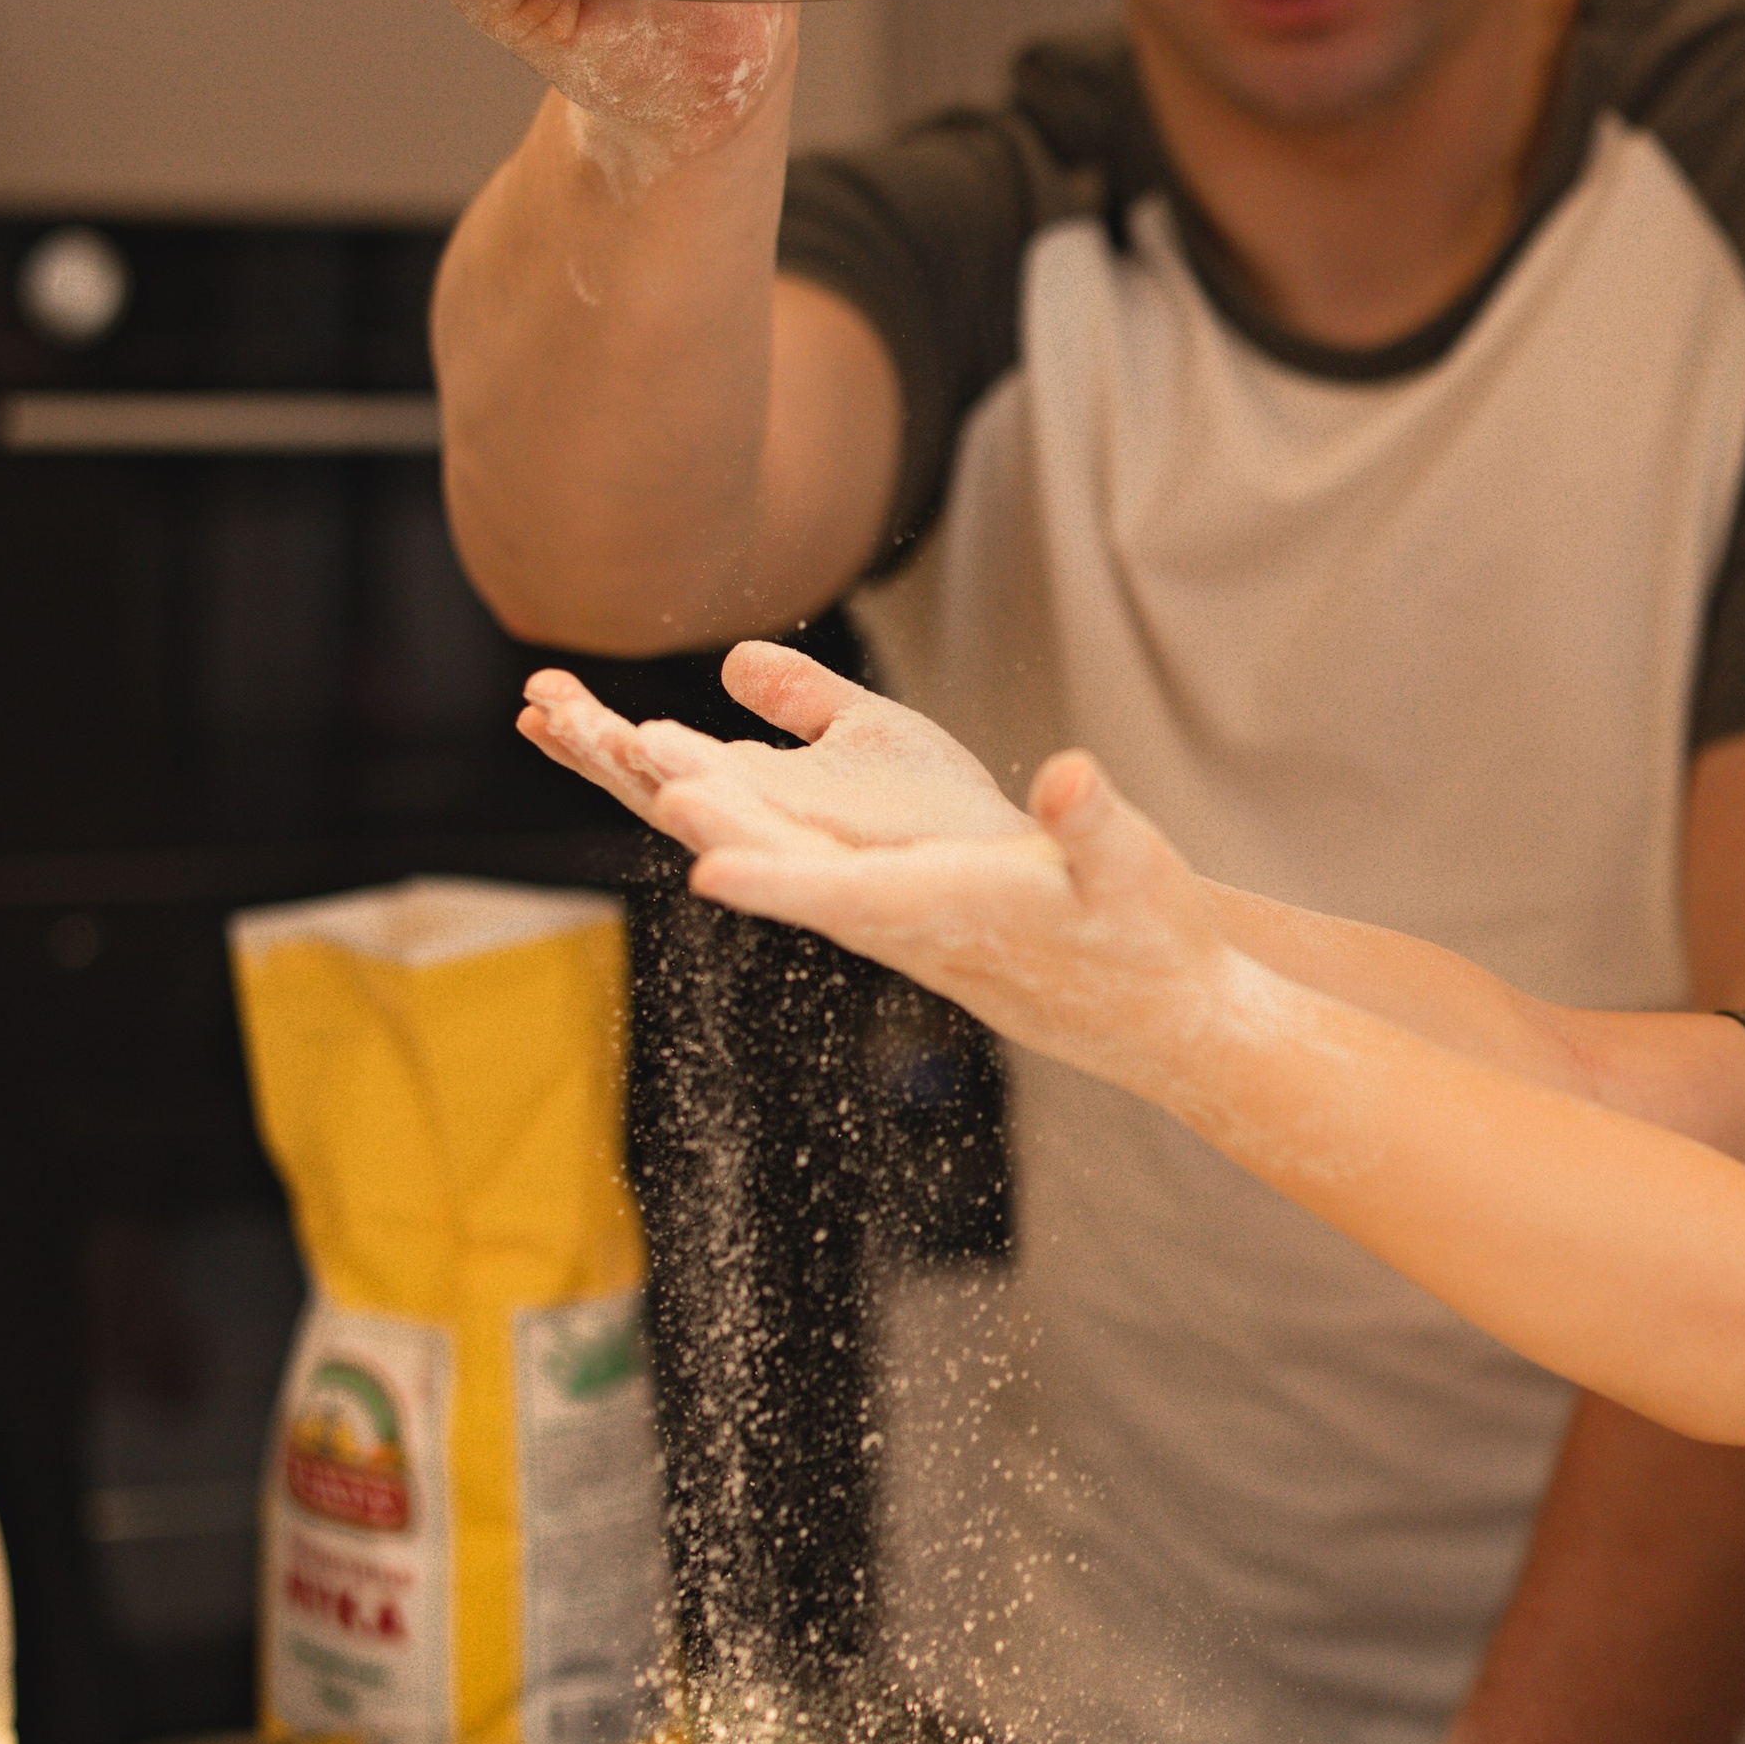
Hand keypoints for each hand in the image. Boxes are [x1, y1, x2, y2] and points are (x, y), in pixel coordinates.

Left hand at [525, 662, 1235, 1089]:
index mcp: (950, 912)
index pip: (850, 896)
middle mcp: (893, 920)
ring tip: (601, 735)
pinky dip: (720, 811)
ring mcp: (878, 914)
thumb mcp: (1132, 874)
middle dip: (697, 813)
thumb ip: (1096, 826)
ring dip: (687, 799)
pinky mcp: (878, 901)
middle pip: (779, 866)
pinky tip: (669, 773)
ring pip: (765, 853)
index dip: (780, 881)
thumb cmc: (1141, 938)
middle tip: (609, 748)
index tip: (706, 865)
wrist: (1143, 1008)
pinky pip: (780, 853)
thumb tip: (1072, 778)